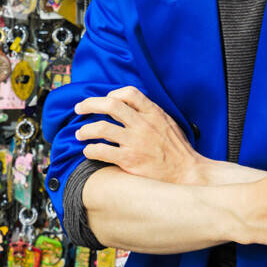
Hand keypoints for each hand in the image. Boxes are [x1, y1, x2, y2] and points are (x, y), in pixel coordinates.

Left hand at [73, 86, 206, 184]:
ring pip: (101, 128)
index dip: (113, 94)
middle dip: (90, 104)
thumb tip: (135, 107)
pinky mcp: (129, 160)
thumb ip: (152, 114)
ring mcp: (135, 142)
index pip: (129, 93)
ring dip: (85, 130)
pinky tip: (88, 151)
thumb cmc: (179, 150)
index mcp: (154, 113)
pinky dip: (91, 150)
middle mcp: (142, 124)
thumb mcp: (169, 123)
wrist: (187, 173)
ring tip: (79, 134)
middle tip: (79, 109)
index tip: (105, 100)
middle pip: (110, 105)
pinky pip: (102, 151)